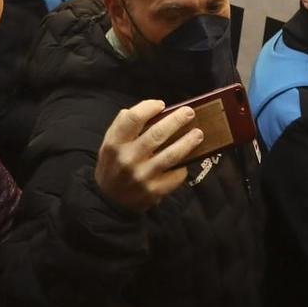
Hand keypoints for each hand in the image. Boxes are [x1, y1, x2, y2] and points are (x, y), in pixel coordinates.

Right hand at [93, 98, 201, 212]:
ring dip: (188, 142)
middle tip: (189, 112)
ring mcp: (142, 176)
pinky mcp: (155, 191)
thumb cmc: (114, 165)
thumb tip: (151, 109)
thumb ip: (124, 125)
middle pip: (157, 134)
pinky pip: (176, 175)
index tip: (161, 105)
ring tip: (198, 133)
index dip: (149, 107)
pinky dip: (183, 165)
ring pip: (171, 155)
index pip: (133, 118)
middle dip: (177, 120)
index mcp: (114, 144)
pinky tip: (187, 159)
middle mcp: (128, 159)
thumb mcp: (109, 144)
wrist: (111, 201)